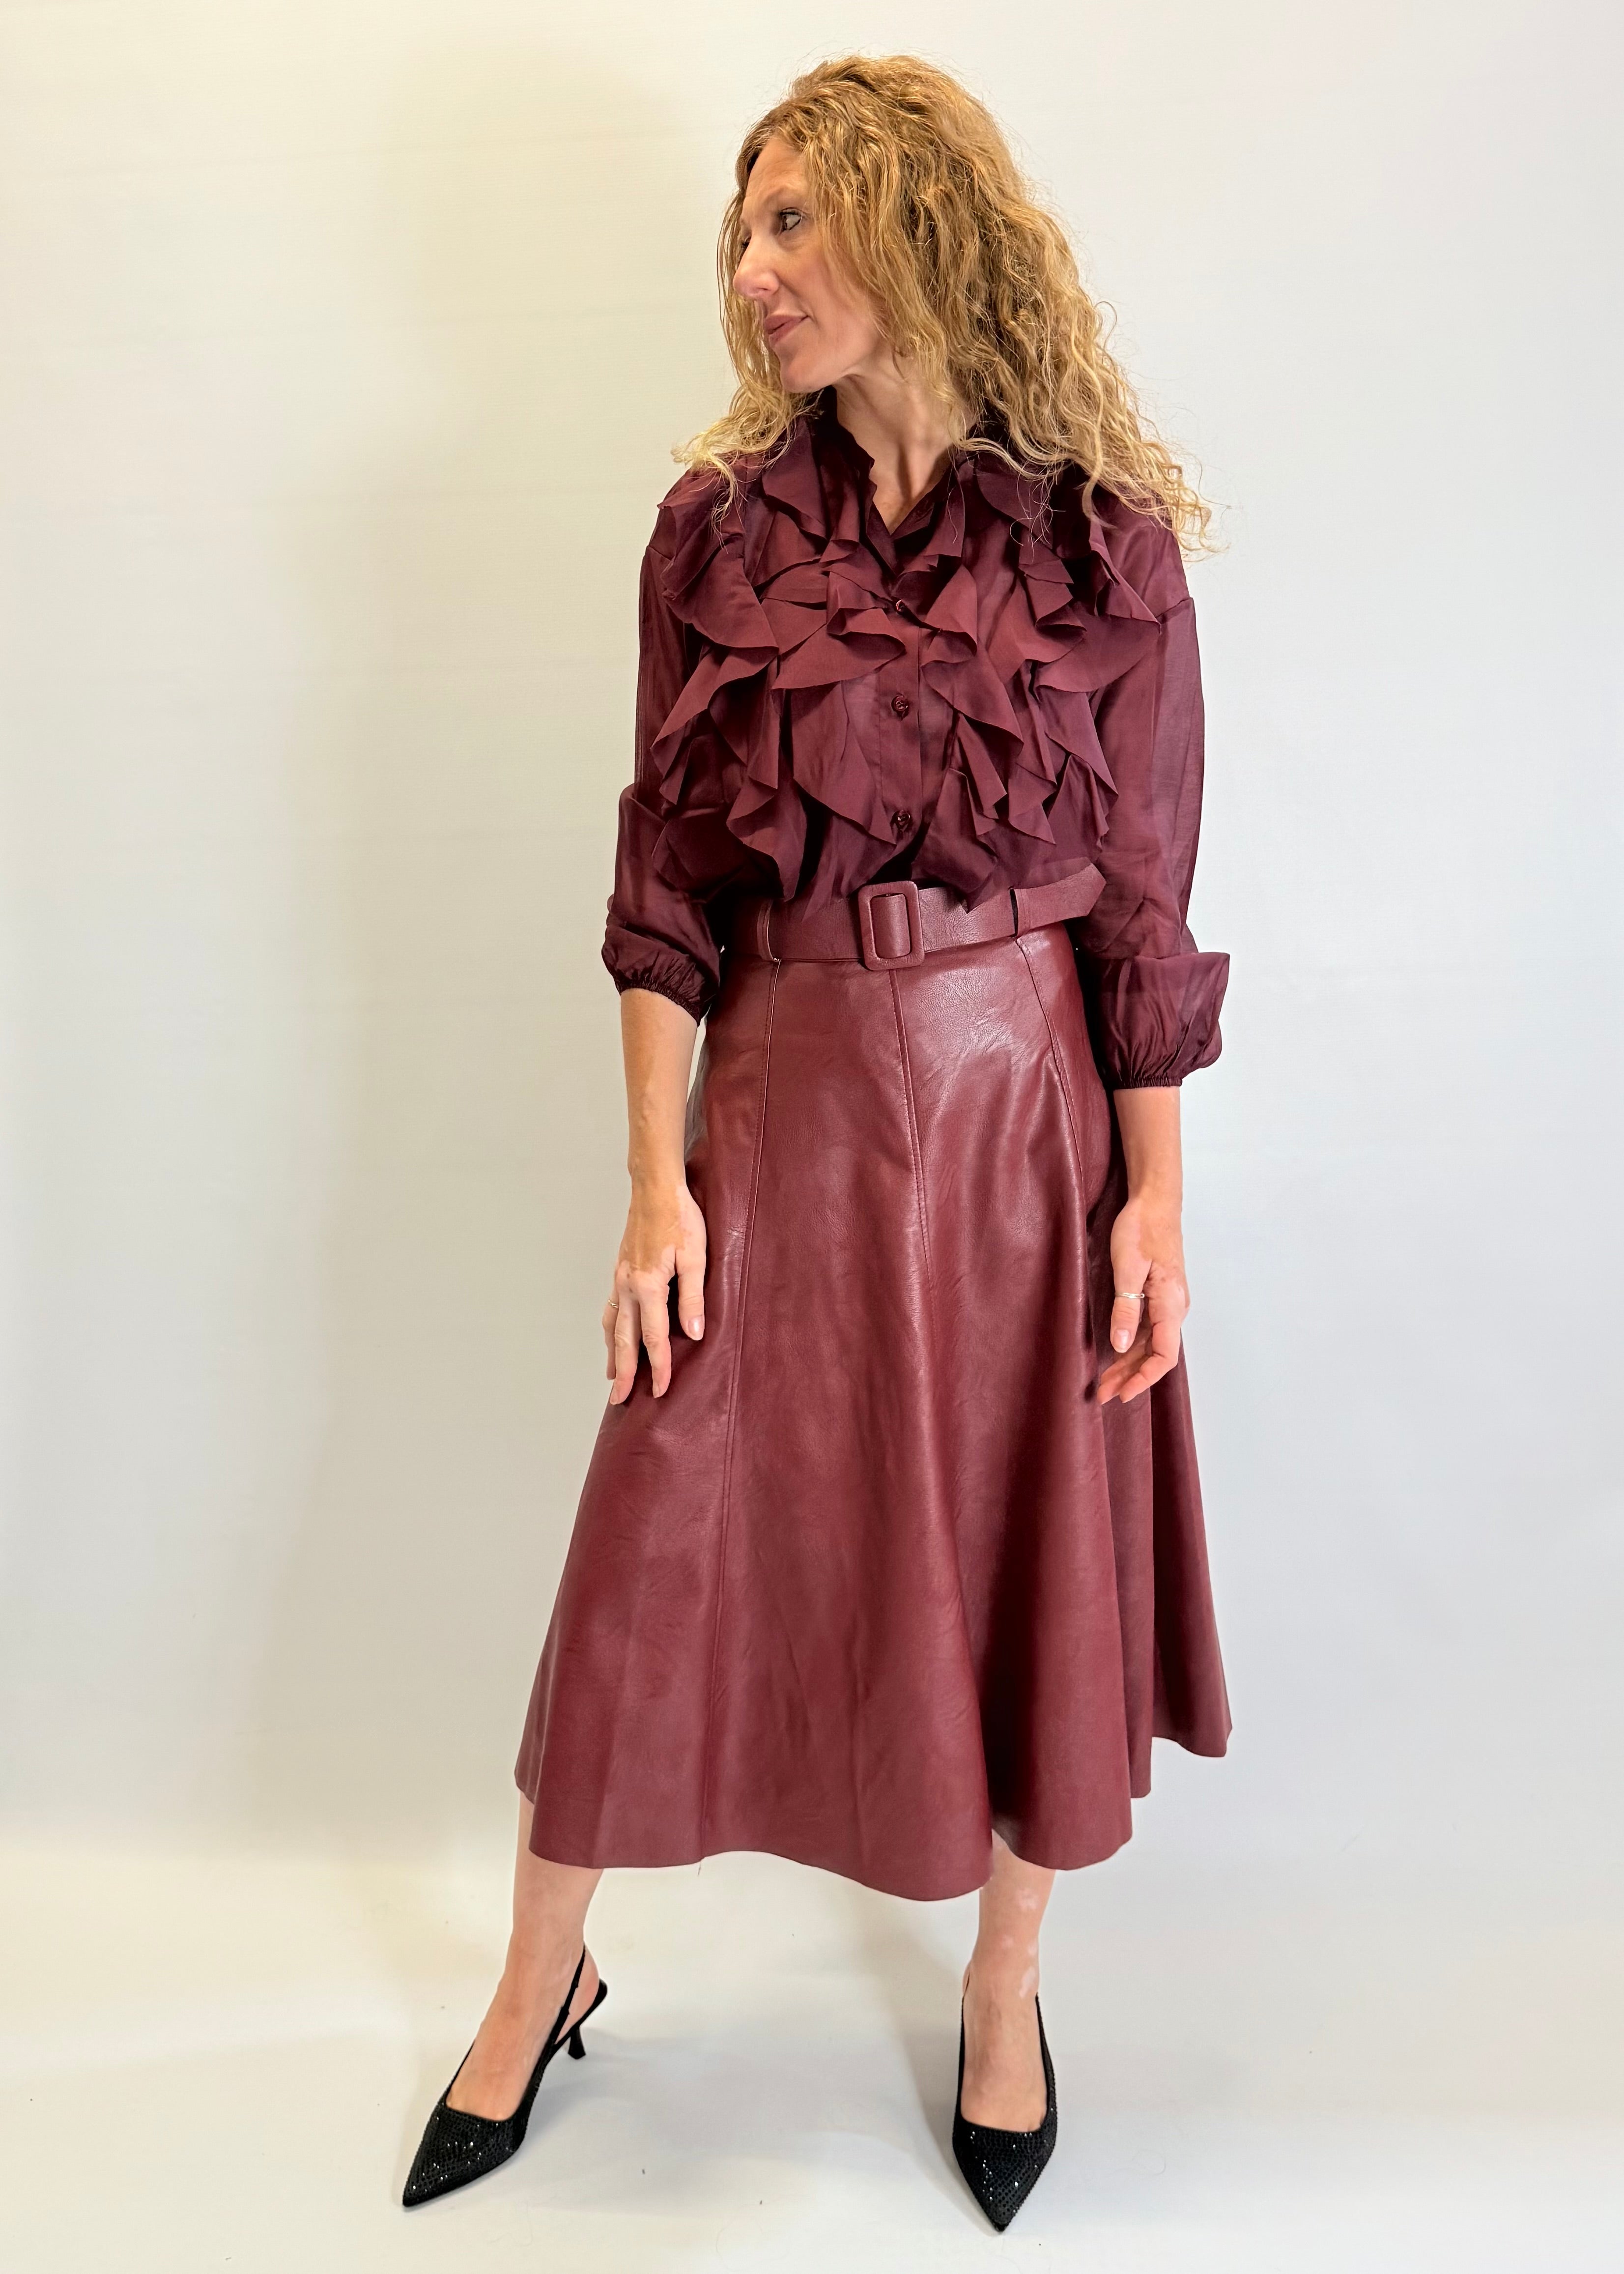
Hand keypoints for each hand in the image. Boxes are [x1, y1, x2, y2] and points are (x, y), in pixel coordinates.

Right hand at [602, 1178, 707, 1401]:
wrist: (655, 1187)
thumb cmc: (680, 1217)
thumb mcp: (696, 1257)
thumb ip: (693, 1298)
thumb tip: (694, 1335)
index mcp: (648, 1284)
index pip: (654, 1337)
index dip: (659, 1367)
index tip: (661, 1391)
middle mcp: (628, 1285)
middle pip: (624, 1339)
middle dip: (624, 1372)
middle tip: (620, 1400)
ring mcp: (620, 1277)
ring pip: (612, 1325)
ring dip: (612, 1353)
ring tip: (611, 1377)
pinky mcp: (620, 1269)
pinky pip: (611, 1308)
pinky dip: (610, 1329)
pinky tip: (612, 1336)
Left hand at [1097, 1191, 1188, 1404]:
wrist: (1155, 1202)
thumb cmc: (1141, 1229)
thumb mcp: (1127, 1268)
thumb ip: (1126, 1309)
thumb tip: (1121, 1345)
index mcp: (1171, 1303)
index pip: (1164, 1355)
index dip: (1143, 1379)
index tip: (1122, 1394)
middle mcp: (1175, 1307)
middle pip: (1156, 1354)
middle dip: (1131, 1377)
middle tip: (1102, 1393)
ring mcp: (1169, 1302)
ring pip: (1152, 1344)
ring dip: (1130, 1364)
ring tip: (1104, 1380)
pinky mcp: (1161, 1295)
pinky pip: (1150, 1329)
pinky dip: (1133, 1346)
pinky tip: (1116, 1354)